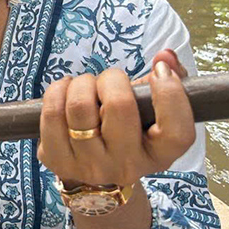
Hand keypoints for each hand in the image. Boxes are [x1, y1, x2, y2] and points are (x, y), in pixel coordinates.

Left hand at [38, 50, 194, 188]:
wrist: (92, 172)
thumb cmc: (128, 131)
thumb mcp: (153, 113)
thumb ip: (169, 80)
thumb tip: (165, 56)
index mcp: (159, 156)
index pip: (176, 132)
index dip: (170, 95)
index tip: (160, 71)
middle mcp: (127, 166)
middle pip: (119, 106)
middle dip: (112, 78)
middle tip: (109, 80)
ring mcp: (89, 166)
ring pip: (80, 106)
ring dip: (82, 83)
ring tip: (86, 86)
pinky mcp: (57, 160)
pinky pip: (52, 113)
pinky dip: (57, 91)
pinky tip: (64, 91)